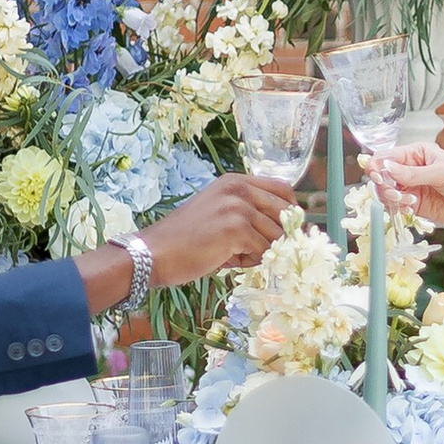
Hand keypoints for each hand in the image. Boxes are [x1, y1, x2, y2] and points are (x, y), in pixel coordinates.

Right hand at [140, 172, 298, 286]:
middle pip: (285, 213)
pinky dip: (251, 261)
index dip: (289, 214)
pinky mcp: (236, 228)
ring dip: (262, 252)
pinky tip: (228, 260)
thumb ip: (248, 214)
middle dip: (279, 237)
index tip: (281, 232)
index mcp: (235, 181)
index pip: (283, 190)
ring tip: (234, 255)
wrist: (154, 253)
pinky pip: (264, 251)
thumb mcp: (219, 214)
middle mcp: (239, 188)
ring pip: (277, 236)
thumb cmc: (184, 241)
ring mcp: (238, 207)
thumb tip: (286, 233)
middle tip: (258, 251)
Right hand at [368, 140, 443, 233]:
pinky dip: (398, 207)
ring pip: (386, 191)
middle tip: (394, 192)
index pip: (388, 156)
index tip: (377, 176)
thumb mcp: (441, 173)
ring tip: (408, 200)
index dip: (378, 165)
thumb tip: (387, 167)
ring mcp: (412, 187)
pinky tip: (410, 207)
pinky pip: (396, 205)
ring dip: (391, 197)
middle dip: (384, 184)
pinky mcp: (414, 205)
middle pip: (382, 175)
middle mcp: (411, 169)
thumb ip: (412, 173)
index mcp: (417, 153)